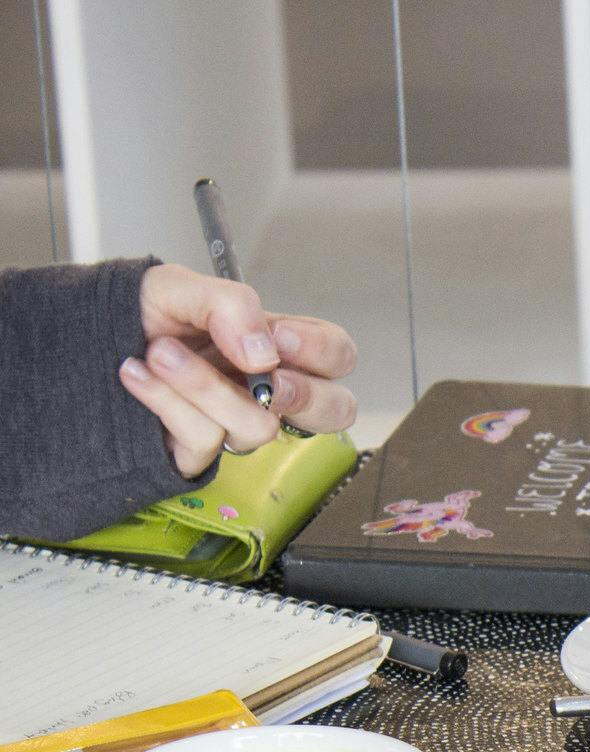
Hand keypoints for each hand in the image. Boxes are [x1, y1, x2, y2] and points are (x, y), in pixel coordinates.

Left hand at [120, 263, 360, 476]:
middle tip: (262, 375)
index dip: (320, 352)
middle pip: (335, 411)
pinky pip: (205, 439)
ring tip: (159, 353)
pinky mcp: (200, 453)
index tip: (278, 338)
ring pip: (259, 427)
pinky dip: (165, 400)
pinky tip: (138, 375)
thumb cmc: (139, 315)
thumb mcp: (181, 287)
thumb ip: (230, 304)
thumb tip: (264, 355)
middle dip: (303, 395)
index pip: (337, 356)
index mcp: (277, 346)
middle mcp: (267, 390)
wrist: (80, 340)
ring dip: (204, 386)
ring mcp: (236, 424)